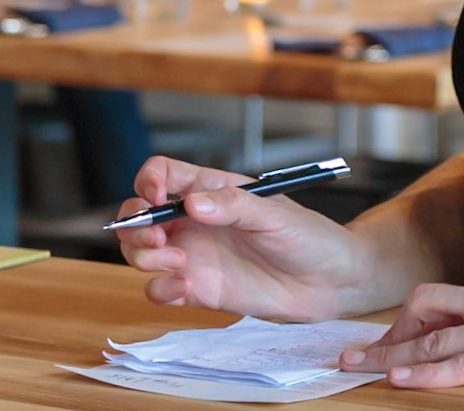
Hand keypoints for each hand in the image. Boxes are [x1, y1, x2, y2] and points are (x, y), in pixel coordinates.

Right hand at [115, 157, 372, 321]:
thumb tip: (192, 203)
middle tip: (156, 239)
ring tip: (180, 264)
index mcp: (210, 190)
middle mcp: (194, 222)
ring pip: (141, 252)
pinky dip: (161, 289)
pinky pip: (160, 289)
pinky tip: (185, 288)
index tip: (156, 197)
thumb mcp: (274, 213)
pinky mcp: (199, 290)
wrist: (330, 282)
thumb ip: (233, 206)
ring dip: (144, 257)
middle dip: (134, 224)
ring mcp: (194, 256)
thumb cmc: (306, 236)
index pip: (162, 174)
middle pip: (139, 214)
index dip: (148, 181)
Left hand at [341, 258, 463, 387]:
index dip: (419, 315)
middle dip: (389, 330)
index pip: (452, 293)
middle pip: (424, 306)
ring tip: (354, 366)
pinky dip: (422, 372)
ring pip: (429, 336)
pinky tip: (397, 379)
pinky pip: (457, 365)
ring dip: (387, 352)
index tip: (402, 330)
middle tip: (363, 352)